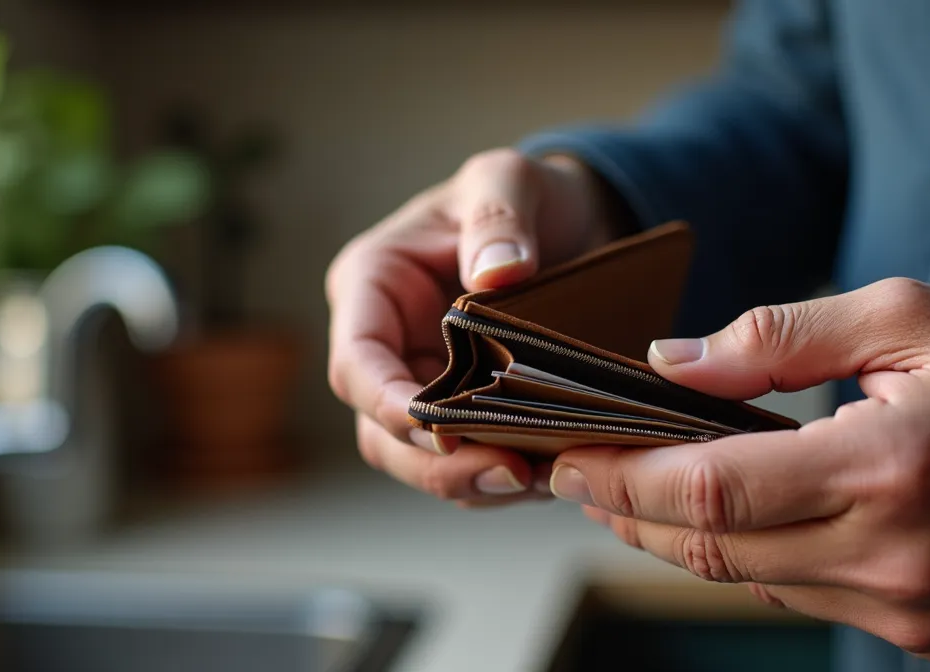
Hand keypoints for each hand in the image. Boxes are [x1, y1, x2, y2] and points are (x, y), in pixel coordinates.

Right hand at [326, 149, 623, 505]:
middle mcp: (388, 343)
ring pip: (419, 460)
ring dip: (468, 481)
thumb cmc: (524, 194)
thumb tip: (495, 274)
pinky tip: (547, 474)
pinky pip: (468, 461)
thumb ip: (498, 217)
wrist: (572, 220)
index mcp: (374, 286)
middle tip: (506, 472)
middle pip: (379, 431)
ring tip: (531, 481)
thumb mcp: (509, 179)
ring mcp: (423, 383)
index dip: (386, 405)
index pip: (356, 363)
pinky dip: (499, 478)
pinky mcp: (464, 411)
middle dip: (434, 463)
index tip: (437, 428)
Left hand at [549, 278, 929, 657]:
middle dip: (630, 513)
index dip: (624, 479)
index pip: (713, 491)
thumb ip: (776, 339)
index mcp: (888, 467)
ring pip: (749, 580)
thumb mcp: (904, 314)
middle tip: (582, 474)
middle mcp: (895, 556)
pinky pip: (800, 597)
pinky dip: (749, 558)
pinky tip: (729, 517)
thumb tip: (671, 360)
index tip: (570, 457)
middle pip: (714, 549)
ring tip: (637, 492)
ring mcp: (910, 607)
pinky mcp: (922, 630)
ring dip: (680, 539)